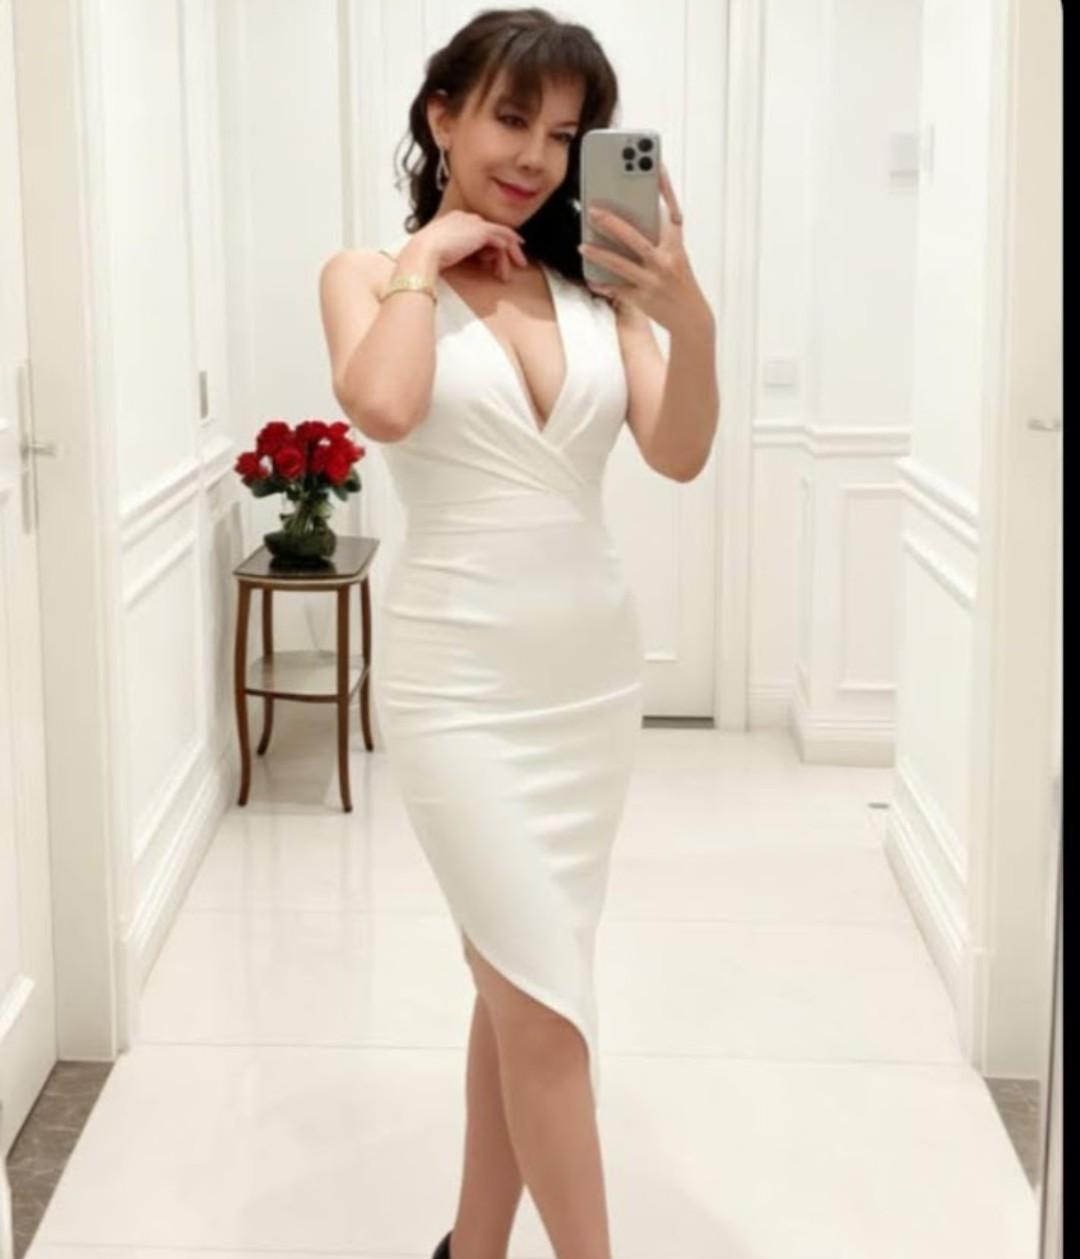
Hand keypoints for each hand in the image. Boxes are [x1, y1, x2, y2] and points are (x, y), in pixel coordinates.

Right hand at [418, 210, 528, 280]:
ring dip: (509, 253)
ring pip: (499, 234)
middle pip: (490, 230)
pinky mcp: (481, 231)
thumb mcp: (442, 251)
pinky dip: (509, 247)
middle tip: (514, 260)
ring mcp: (473, 222)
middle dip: (504, 247)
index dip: (489, 244)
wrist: (424, 251)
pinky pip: (502, 236)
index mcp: (453, 220)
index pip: (477, 230)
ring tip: (515, 268)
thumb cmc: (426, 255)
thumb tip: (469, 260)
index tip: (495, 256)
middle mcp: (465, 217)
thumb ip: (456, 251)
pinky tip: (514, 258)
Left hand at [579, 161, 710, 332]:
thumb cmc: (679, 283)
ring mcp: (654, 281)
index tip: (655, 166)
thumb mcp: (676, 257)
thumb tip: (627, 221)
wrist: (692, 319)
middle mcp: (666, 262)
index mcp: (676, 247)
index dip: (664, 189)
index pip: (671, 213)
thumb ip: (658, 239)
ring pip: (622, 265)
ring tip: (582, 246)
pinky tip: (590, 277)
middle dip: (613, 223)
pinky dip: (602, 284)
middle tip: (592, 210)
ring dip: (600, 255)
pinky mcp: (644, 300)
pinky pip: (617, 290)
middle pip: (636, 239)